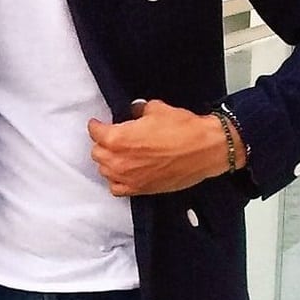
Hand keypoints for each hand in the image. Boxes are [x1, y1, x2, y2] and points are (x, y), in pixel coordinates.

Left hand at [88, 100, 245, 196]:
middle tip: (112, 137)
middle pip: (97, 153)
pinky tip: (124, 173)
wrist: (204, 150)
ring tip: (119, 154)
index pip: (95, 132)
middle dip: (103, 143)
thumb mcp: (156, 109)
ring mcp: (128, 178)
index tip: (99, 124)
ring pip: (105, 171)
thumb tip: (135, 113)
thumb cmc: (183, 130)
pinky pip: (117, 188)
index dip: (97, 125)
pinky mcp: (140, 189)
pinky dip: (117, 180)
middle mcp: (119, 161)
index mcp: (118, 138)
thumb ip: (139, 112)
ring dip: (109, 161)